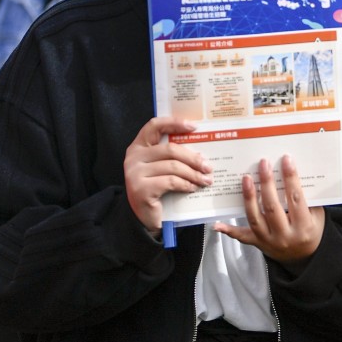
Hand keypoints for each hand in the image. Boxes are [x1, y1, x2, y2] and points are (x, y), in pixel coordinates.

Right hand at [124, 117, 212, 232]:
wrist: (142, 219)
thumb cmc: (156, 189)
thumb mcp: (160, 168)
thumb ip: (171, 156)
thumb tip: (201, 153)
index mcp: (138, 147)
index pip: (154, 126)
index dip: (174, 123)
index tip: (194, 126)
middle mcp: (133, 158)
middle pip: (170, 149)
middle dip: (193, 158)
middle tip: (208, 166)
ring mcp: (134, 173)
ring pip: (173, 167)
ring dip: (193, 174)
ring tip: (206, 180)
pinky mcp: (141, 189)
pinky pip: (171, 182)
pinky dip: (186, 184)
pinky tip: (193, 188)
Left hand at [214, 156, 324, 271]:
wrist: (304, 257)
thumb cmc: (312, 231)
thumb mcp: (317, 216)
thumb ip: (308, 198)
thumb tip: (295, 172)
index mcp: (304, 226)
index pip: (296, 199)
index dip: (291, 179)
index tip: (286, 160)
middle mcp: (285, 236)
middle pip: (272, 207)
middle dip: (266, 183)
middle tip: (263, 164)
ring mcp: (269, 241)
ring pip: (255, 218)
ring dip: (249, 197)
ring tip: (246, 178)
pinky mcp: (258, 244)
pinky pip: (242, 236)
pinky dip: (229, 231)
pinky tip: (217, 224)